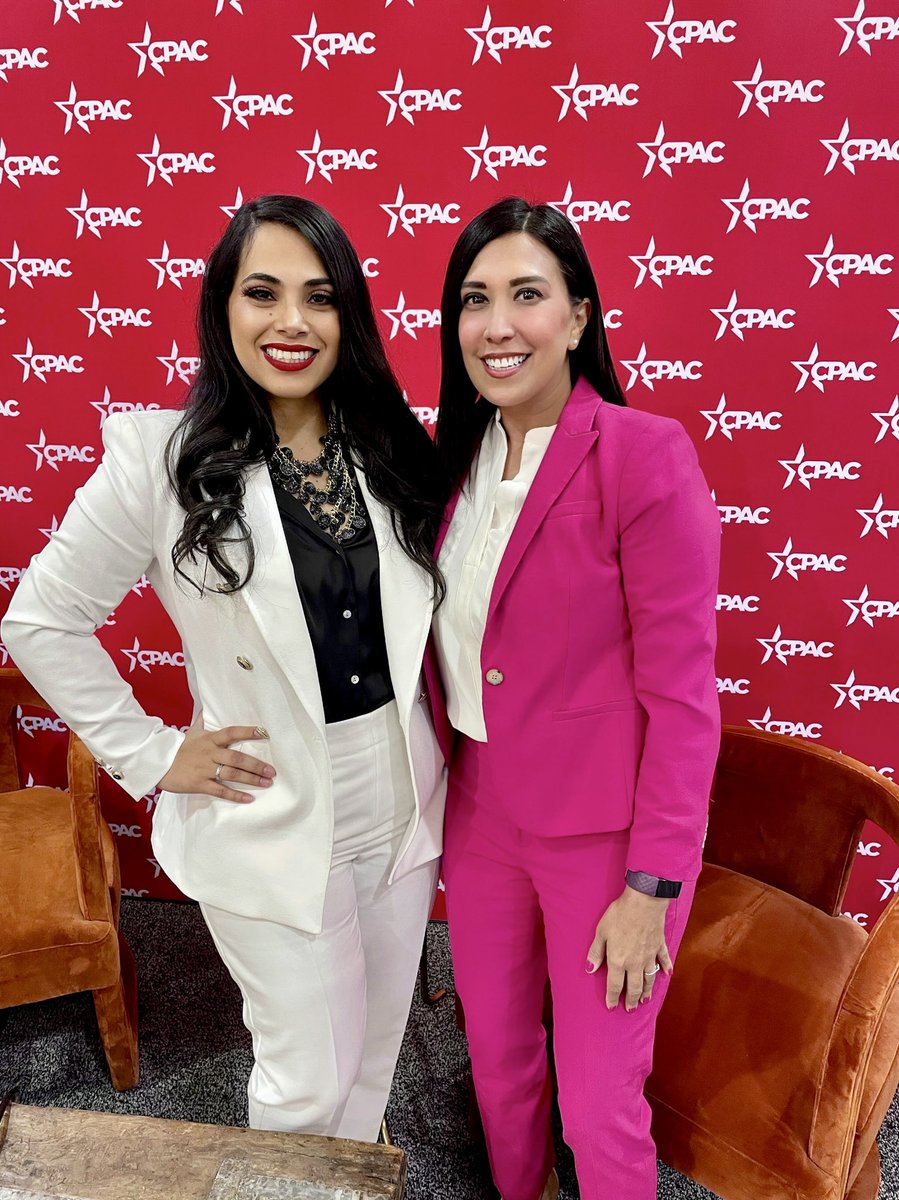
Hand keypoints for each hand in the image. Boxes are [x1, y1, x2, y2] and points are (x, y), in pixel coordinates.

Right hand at [158, 720, 275, 803]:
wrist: (158, 765)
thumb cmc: (178, 748)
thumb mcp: (191, 732)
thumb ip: (202, 720)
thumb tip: (205, 705)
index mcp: (210, 740)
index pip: (231, 733)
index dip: (247, 732)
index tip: (264, 733)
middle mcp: (210, 753)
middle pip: (237, 758)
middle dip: (256, 765)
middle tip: (272, 771)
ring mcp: (205, 769)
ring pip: (232, 774)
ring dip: (251, 779)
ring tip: (266, 783)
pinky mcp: (200, 784)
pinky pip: (220, 790)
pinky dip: (235, 795)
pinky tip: (249, 799)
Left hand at [586, 887, 672, 1011]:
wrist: (643, 902)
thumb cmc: (619, 915)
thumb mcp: (601, 932)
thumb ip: (596, 952)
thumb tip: (590, 969)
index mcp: (618, 961)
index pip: (615, 985)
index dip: (612, 998)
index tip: (611, 1007)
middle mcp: (635, 963)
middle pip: (634, 987)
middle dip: (631, 1000)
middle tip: (630, 1009)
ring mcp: (650, 956)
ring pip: (649, 979)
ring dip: (647, 991)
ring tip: (645, 1000)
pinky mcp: (660, 946)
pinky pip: (664, 961)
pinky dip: (666, 969)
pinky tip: (667, 975)